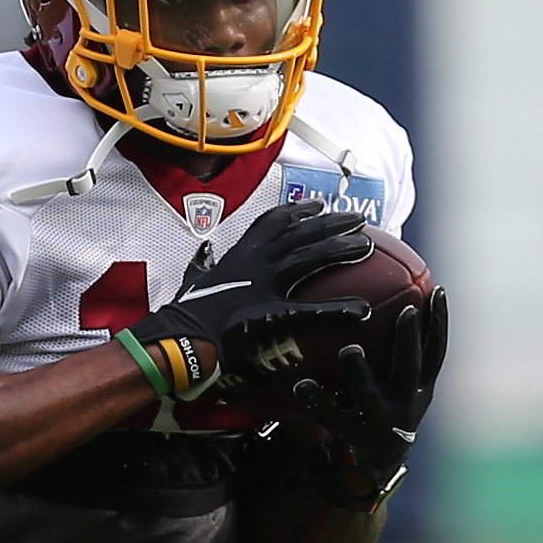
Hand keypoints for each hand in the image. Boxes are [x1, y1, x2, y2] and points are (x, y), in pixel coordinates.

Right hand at [129, 200, 372, 398]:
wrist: (177, 337)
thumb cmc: (184, 314)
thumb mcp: (193, 279)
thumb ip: (202, 264)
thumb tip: (205, 252)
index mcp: (239, 255)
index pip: (271, 223)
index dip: (297, 211)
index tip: (318, 204)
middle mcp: (255, 262)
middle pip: (300, 233)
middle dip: (330, 222)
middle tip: (356, 219)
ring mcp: (265, 285)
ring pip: (309, 258)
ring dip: (340, 249)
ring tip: (365, 246)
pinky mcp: (271, 314)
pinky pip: (312, 310)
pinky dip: (338, 309)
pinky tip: (361, 311)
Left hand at [293, 287, 447, 510]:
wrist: (371, 471)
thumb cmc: (381, 410)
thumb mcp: (395, 384)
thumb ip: (392, 351)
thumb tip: (382, 295)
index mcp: (419, 390)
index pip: (436, 352)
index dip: (441, 323)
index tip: (440, 291)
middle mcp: (405, 406)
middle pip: (412, 369)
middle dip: (410, 340)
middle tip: (407, 310)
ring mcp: (379, 424)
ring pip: (371, 397)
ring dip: (361, 374)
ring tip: (350, 351)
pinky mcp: (353, 441)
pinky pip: (332, 418)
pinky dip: (318, 401)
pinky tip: (302, 384)